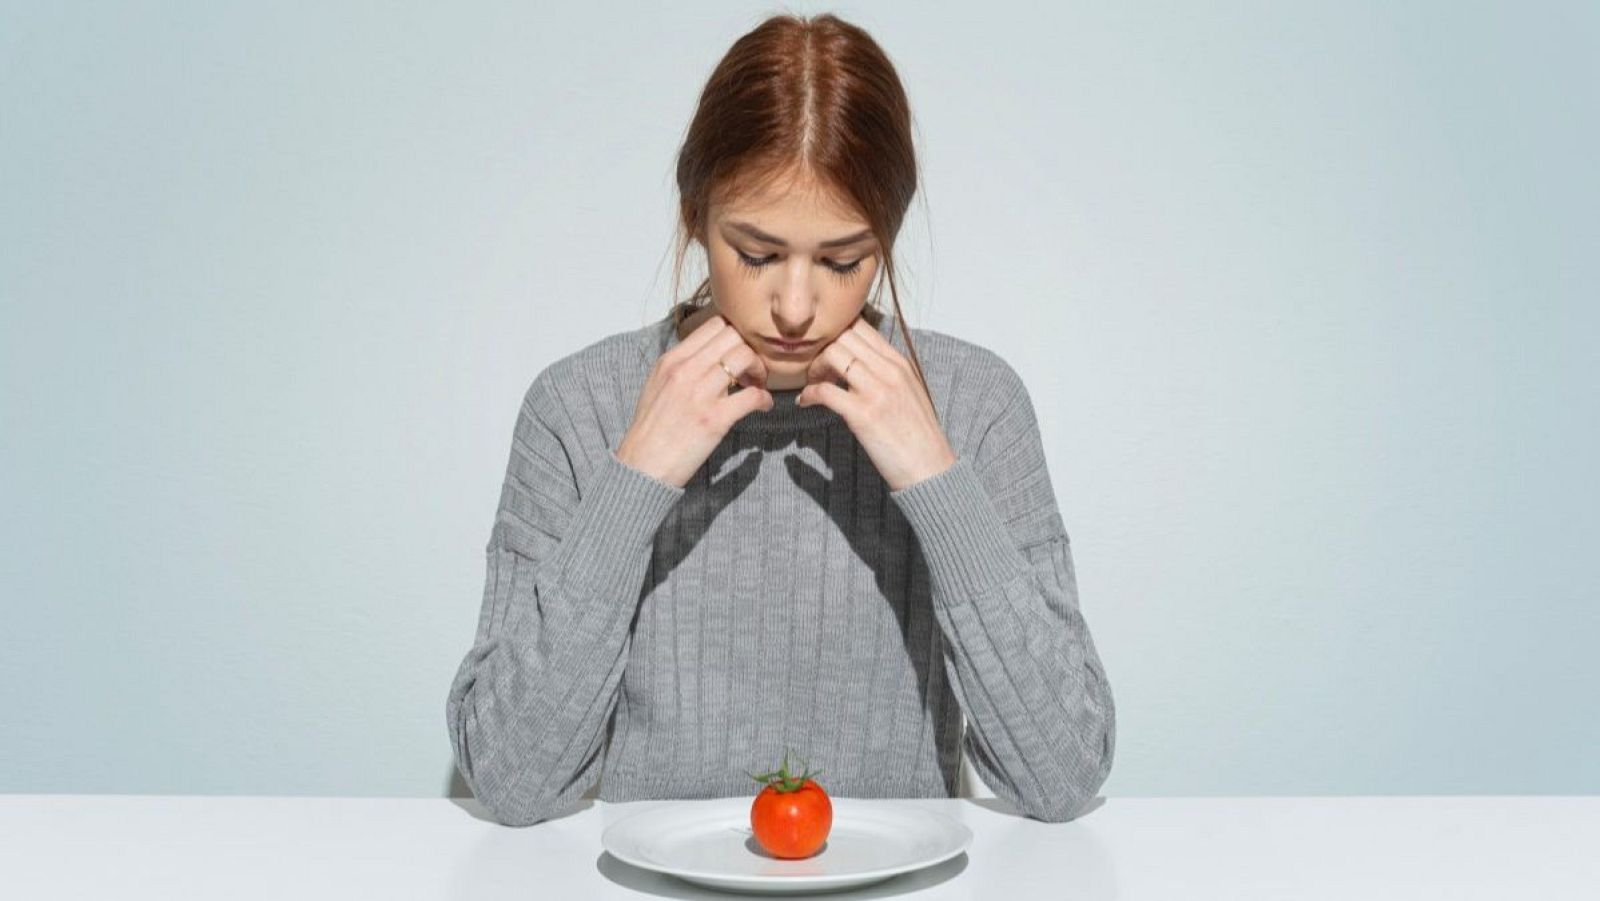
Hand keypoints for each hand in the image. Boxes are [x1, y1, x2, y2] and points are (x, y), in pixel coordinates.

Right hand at [616, 313, 772, 487]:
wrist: (642, 465)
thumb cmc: (652, 428)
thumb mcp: (658, 384)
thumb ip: (682, 365)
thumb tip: (709, 356)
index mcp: (671, 360)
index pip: (715, 324)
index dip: (734, 335)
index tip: (736, 354)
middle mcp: (685, 371)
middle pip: (734, 336)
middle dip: (750, 349)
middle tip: (751, 371)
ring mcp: (700, 394)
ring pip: (745, 357)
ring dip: (759, 371)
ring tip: (756, 386)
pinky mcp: (714, 419)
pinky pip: (752, 395)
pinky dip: (764, 399)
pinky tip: (762, 406)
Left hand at [796, 315, 957, 490]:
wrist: (930, 468)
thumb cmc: (917, 435)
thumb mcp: (909, 391)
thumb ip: (886, 371)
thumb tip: (859, 362)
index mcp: (900, 362)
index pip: (860, 326)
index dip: (836, 332)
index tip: (826, 351)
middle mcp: (889, 371)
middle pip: (844, 336)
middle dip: (822, 348)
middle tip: (815, 368)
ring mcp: (877, 391)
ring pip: (833, 355)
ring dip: (814, 367)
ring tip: (813, 383)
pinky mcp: (863, 415)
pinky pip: (825, 391)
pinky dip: (809, 394)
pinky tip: (806, 402)